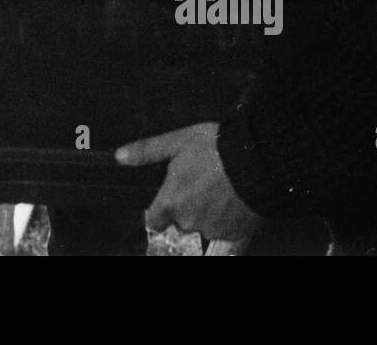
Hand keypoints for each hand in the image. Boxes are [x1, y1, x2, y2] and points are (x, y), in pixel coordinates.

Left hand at [116, 122, 260, 243]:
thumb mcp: (177, 141)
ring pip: (203, 226)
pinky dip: (226, 219)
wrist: (256, 159)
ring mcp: (213, 229)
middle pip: (180, 222)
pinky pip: (224, 230)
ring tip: (219, 189)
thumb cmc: (215, 148)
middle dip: (187, 208)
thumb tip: (119, 157)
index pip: (154, 221)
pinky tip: (232, 200)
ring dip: (207, 213)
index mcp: (171, 201)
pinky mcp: (236, 234)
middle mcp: (189, 221)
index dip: (161, 209)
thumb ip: (147, 152)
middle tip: (200, 184)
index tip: (170, 197)